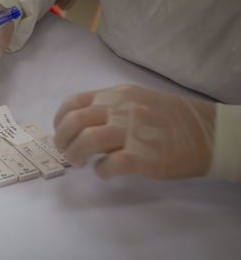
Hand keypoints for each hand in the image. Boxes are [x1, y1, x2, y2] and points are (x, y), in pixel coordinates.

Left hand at [54, 85, 215, 178]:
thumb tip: (84, 125)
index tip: (61, 132)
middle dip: (62, 140)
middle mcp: (121, 109)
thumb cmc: (171, 118)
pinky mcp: (142, 156)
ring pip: (87, 140)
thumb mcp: (138, 100)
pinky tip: (105, 172)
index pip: (74, 102)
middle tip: (66, 152)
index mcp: (117, 95)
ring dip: (75, 155)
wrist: (207, 132)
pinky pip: (109, 165)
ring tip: (80, 163)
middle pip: (75, 121)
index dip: (60, 120)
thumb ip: (111, 108)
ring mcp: (131, 131)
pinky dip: (101, 171)